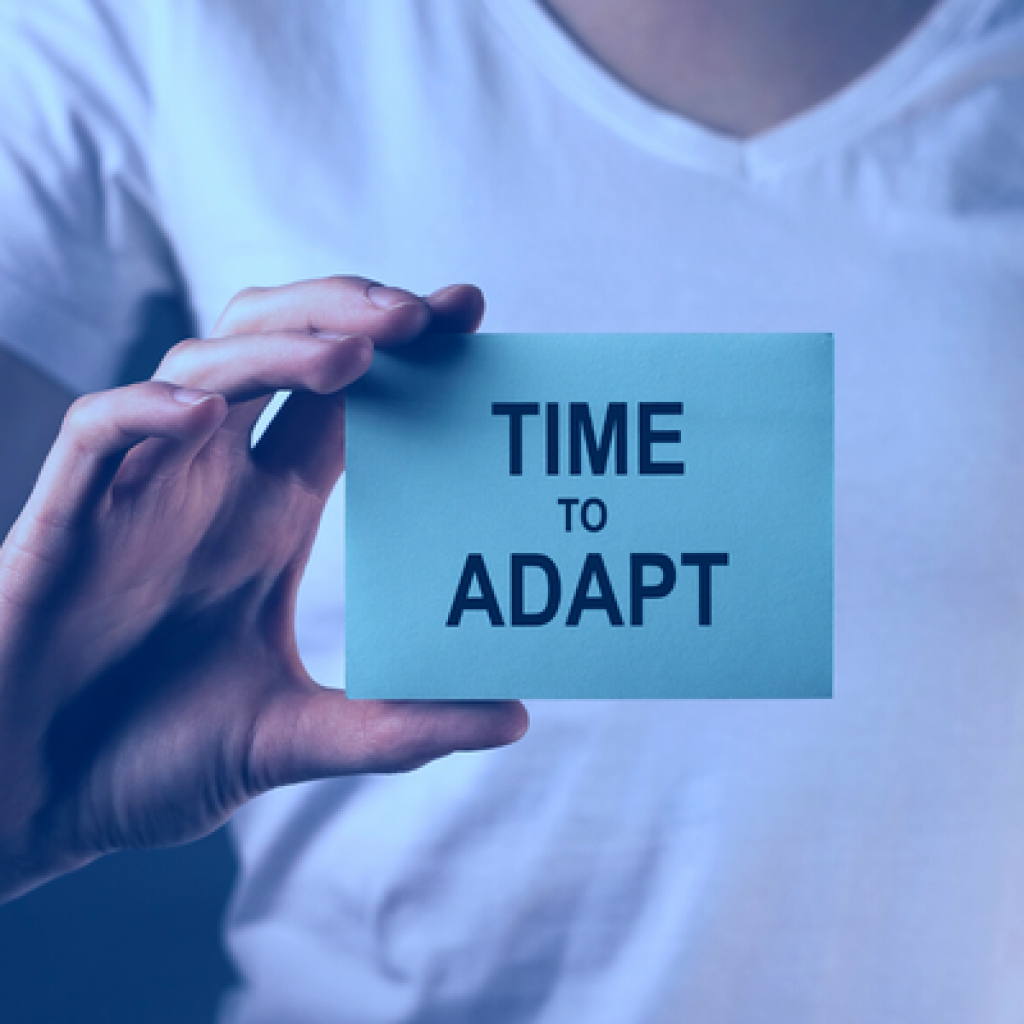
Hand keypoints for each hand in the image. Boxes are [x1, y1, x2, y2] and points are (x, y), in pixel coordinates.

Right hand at [0, 277, 527, 902]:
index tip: (469, 312)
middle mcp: (210, 482)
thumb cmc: (149, 758)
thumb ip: (397, 728)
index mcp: (268, 512)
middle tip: (426, 315)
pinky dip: (146, 412)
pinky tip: (204, 412)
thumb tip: (516, 717)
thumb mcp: (293, 737)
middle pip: (276, 346)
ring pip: (199, 368)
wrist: (34, 803)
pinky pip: (97, 434)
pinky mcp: (64, 522)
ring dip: (274, 348)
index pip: (344, 399)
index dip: (400, 348)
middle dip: (347, 314)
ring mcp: (138, 492)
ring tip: (355, 355)